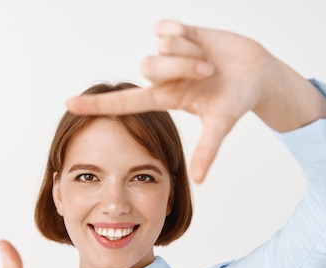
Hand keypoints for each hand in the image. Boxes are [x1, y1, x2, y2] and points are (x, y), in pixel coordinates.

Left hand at [66, 19, 325, 182]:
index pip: (124, 101)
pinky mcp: (178, 32)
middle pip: (149, 67)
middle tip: (207, 73)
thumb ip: (207, 150)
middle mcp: (163, 76)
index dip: (97, 104)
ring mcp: (169, 53)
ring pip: (161, 47)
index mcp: (165, 98)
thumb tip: (199, 181)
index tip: (68, 105)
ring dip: (190, 53)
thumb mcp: (221, 124)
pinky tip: (199, 40)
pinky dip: (185, 34)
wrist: (257, 71)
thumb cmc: (237, 99)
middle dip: (182, 68)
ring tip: (209, 60)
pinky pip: (166, 28)